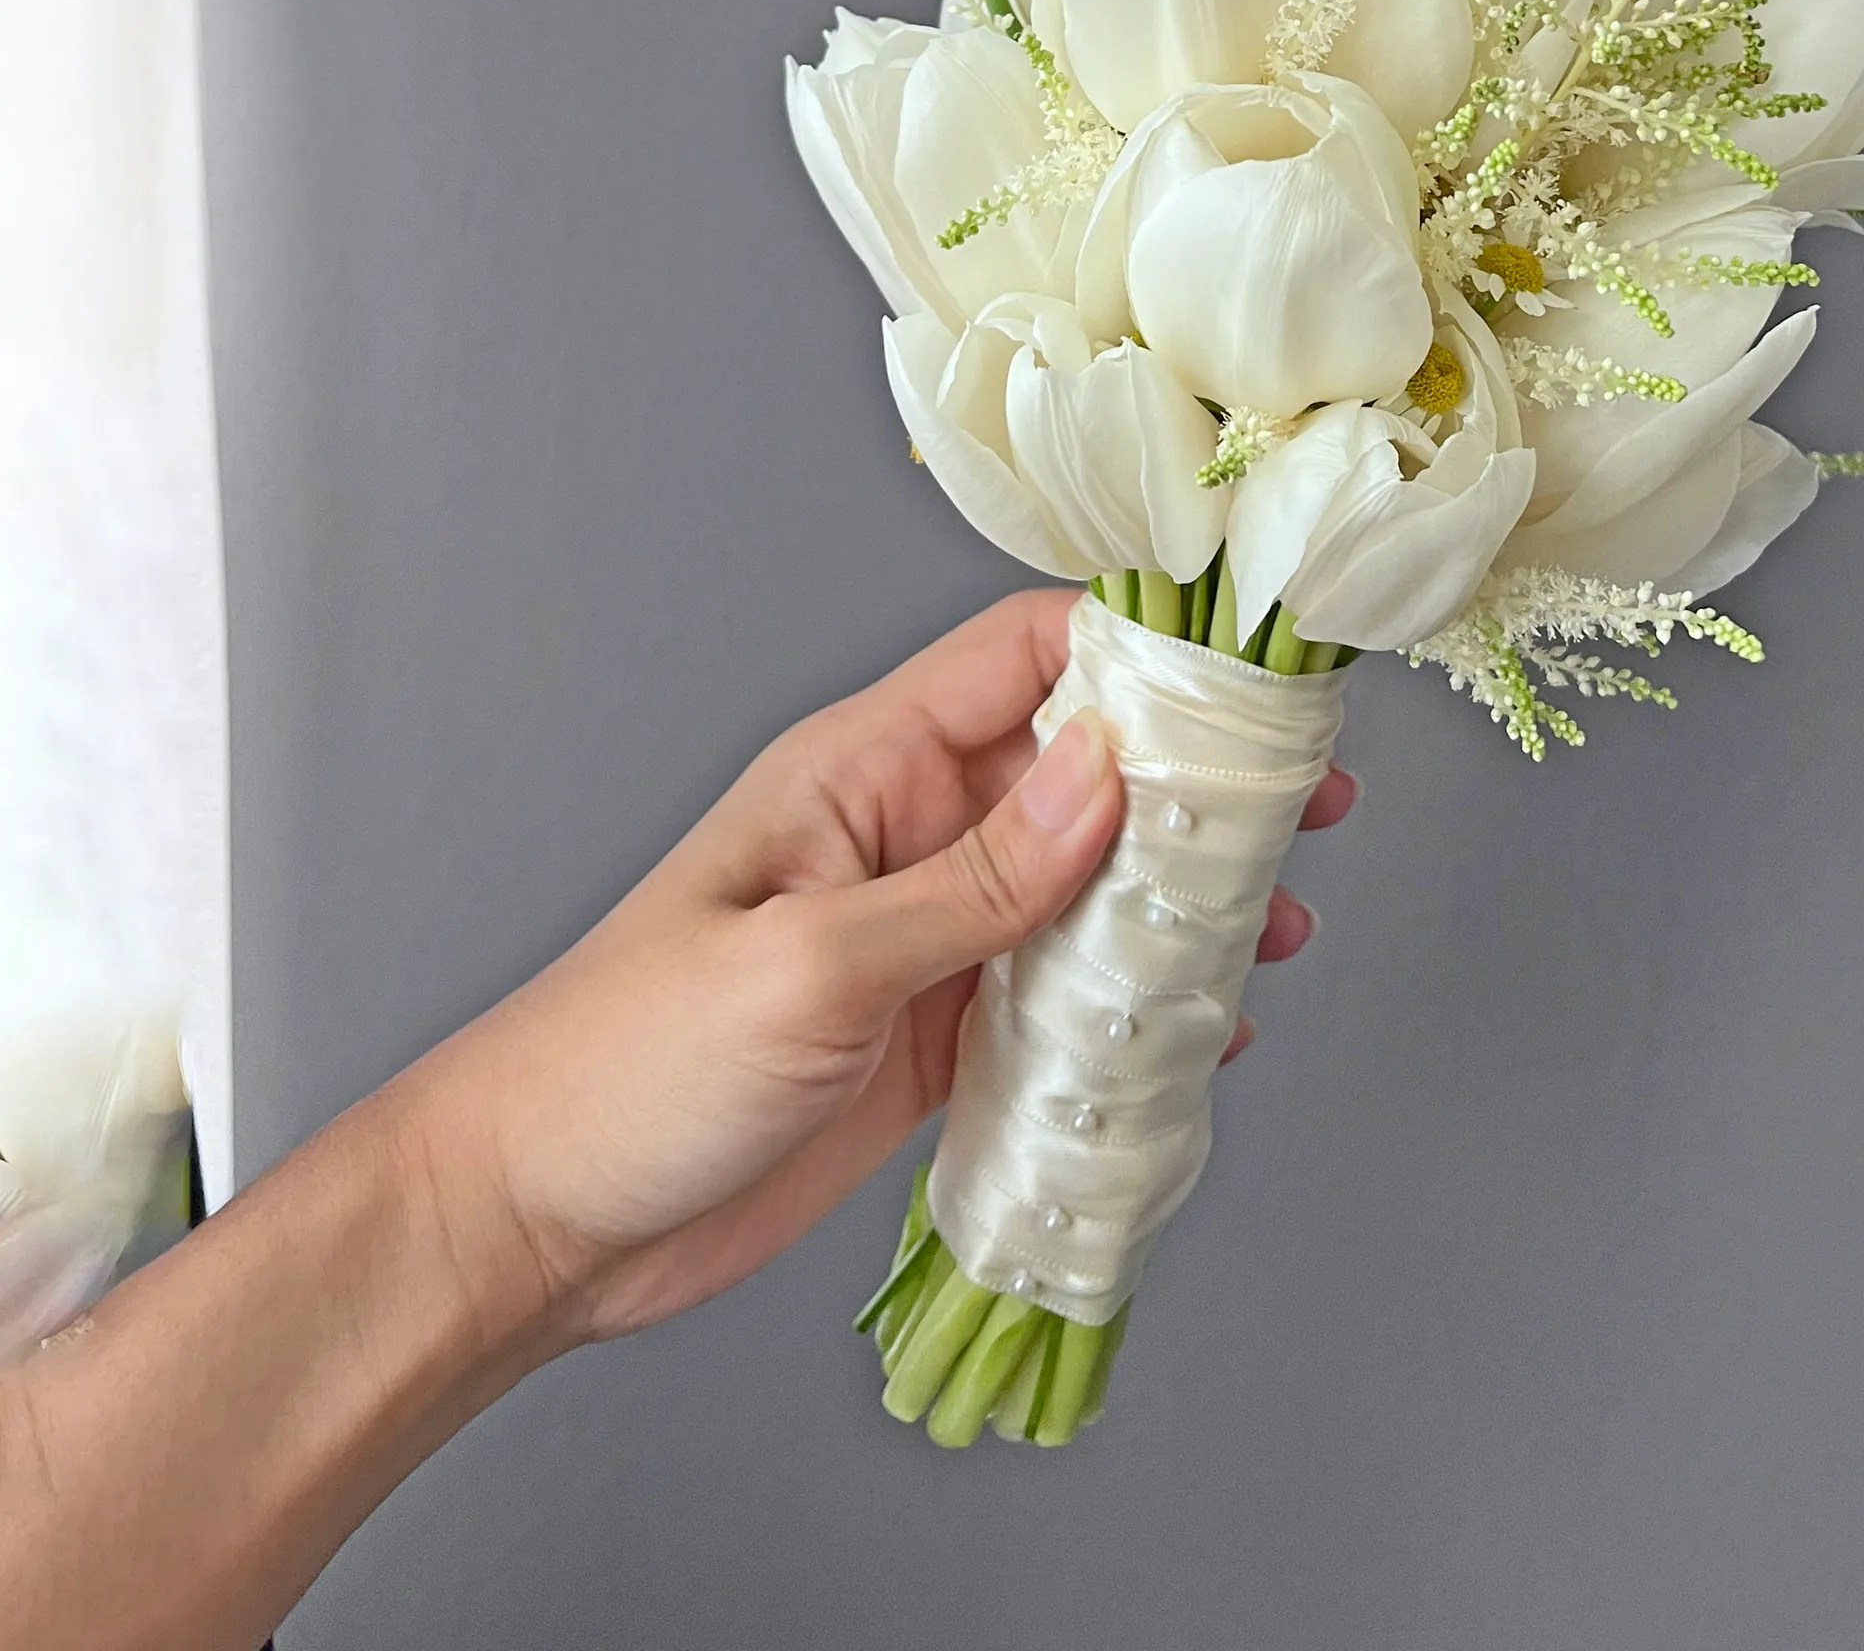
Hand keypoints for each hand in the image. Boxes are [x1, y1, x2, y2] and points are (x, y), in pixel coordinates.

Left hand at [395, 589, 1353, 1346]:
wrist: (537, 1224)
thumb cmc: (631, 1064)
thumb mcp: (811, 961)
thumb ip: (972, 876)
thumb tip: (1109, 773)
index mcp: (862, 771)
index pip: (1019, 660)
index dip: (1137, 653)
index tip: (1250, 681)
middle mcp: (907, 835)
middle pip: (1078, 775)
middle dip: (1193, 788)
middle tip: (1314, 813)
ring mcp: (926, 940)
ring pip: (1085, 889)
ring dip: (1182, 904)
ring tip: (1286, 927)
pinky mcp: (932, 1038)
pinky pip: (1057, 998)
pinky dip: (1135, 1008)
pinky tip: (1205, 1029)